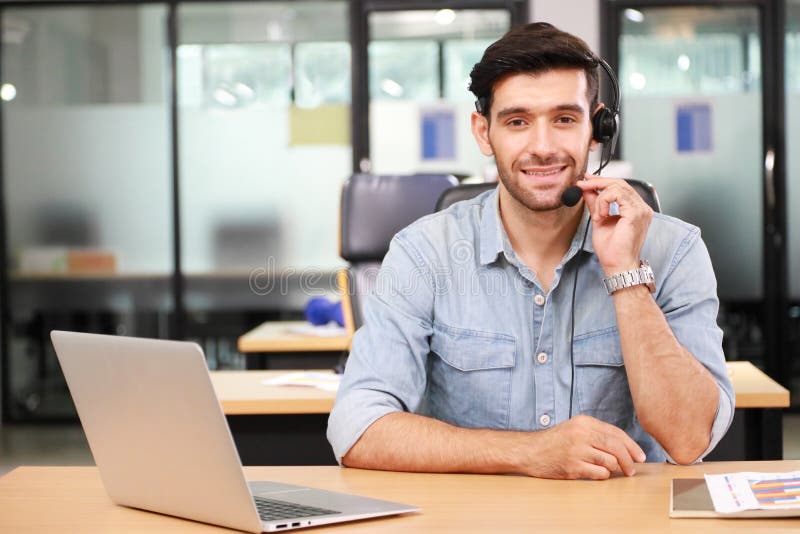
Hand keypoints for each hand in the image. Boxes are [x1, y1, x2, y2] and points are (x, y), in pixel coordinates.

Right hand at [523, 415, 645, 479]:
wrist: (530, 451)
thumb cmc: (554, 441)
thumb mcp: (574, 428)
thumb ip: (596, 433)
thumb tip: (624, 447)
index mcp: (584, 422)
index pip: (616, 433)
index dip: (632, 446)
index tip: (640, 456)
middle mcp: (581, 434)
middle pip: (616, 447)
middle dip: (629, 460)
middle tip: (632, 469)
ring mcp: (577, 451)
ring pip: (610, 462)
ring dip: (614, 469)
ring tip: (609, 470)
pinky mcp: (573, 467)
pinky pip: (599, 473)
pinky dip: (602, 475)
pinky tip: (596, 473)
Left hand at [575, 174, 652, 273]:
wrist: (617, 265)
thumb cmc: (611, 250)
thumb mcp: (599, 220)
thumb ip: (595, 204)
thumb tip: (587, 189)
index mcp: (635, 209)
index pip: (620, 187)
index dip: (602, 181)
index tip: (586, 180)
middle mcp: (641, 207)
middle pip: (620, 183)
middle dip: (598, 182)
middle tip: (582, 184)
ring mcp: (640, 210)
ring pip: (617, 187)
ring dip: (600, 197)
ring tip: (596, 214)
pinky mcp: (635, 213)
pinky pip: (616, 195)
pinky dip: (604, 202)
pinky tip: (600, 216)